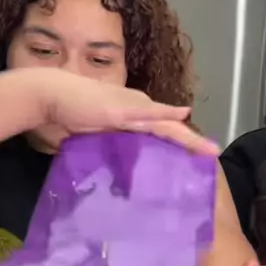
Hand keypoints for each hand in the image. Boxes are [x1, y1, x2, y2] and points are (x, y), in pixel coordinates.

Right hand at [33, 69, 218, 154]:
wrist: (52, 95)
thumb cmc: (70, 114)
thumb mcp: (95, 137)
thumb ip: (107, 148)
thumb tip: (113, 169)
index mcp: (133, 116)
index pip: (162, 131)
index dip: (181, 142)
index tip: (198, 156)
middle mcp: (138, 109)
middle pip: (171, 128)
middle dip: (193, 142)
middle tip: (213, 154)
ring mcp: (131, 108)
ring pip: (166, 124)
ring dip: (188, 136)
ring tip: (208, 149)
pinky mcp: (120, 109)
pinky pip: (147, 114)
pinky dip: (165, 115)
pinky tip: (183, 116)